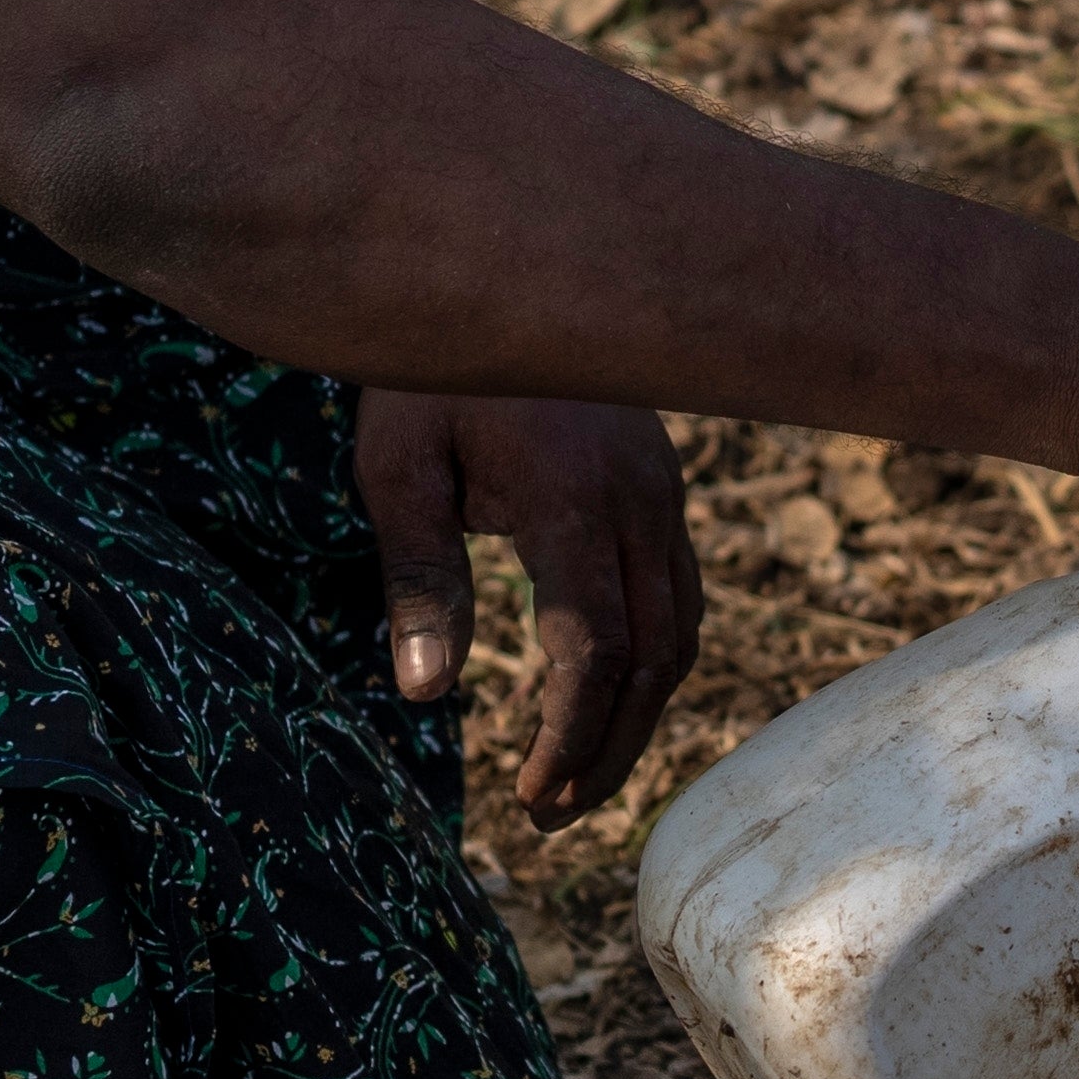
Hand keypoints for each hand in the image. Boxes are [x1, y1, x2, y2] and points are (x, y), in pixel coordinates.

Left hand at [354, 391, 702, 820]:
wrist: (495, 263)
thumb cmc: (424, 372)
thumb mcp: (397, 466)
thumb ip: (419, 578)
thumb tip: (424, 695)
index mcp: (572, 499)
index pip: (596, 649)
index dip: (571, 737)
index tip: (530, 795)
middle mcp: (639, 500)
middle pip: (655, 659)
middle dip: (609, 751)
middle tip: (550, 815)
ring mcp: (662, 492)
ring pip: (681, 634)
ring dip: (637, 718)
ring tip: (576, 780)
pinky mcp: (661, 488)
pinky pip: (682, 596)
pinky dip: (654, 665)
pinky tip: (606, 700)